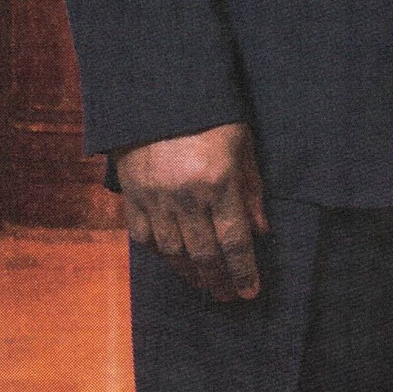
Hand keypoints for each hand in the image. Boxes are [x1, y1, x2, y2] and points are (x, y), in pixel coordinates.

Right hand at [116, 122, 267, 302]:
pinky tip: (173, 260)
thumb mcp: (242, 145)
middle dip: (219, 281)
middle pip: (204, 254)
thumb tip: (261, 232)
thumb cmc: (209, 117)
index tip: (250, 292)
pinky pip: (143, 237)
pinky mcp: (131, 195)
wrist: (156, 94)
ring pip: (173, 252)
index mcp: (218, 182)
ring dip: (190, 274)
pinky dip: (160, 253)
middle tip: (228, 296)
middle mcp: (185, 196)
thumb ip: (252, 190)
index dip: (243, 272)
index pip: (234, 241)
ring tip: (205, 284)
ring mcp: (155, 198)